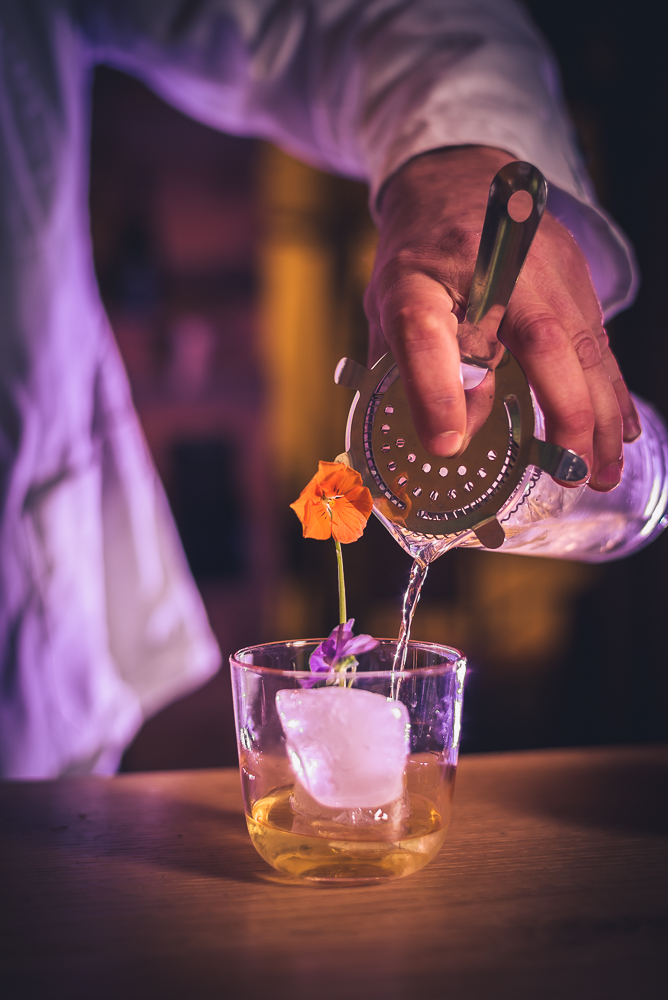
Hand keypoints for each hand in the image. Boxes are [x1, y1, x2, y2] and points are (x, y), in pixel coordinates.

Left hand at [365, 146, 639, 490]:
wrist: (456, 181)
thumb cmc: (418, 257)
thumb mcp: (393, 311)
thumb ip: (415, 373)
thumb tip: (456, 438)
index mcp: (420, 279)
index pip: (424, 332)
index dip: (435, 389)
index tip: (446, 444)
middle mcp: (493, 270)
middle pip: (542, 342)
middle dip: (566, 416)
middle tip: (572, 475)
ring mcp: (546, 270)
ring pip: (586, 347)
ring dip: (600, 416)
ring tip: (602, 472)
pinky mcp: (575, 279)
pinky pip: (600, 342)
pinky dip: (612, 391)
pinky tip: (621, 431)